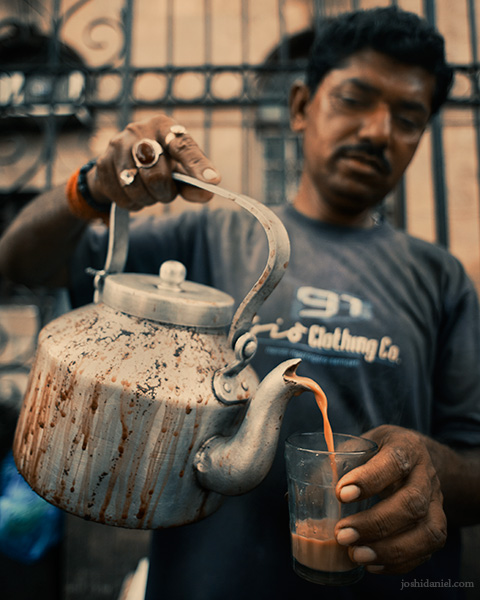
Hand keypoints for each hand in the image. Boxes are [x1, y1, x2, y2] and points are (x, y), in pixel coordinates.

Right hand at [86, 115, 220, 210]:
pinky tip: (134, 194)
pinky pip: (122, 197)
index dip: (198, 166)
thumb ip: (193, 184)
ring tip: (150, 192)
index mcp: (163, 126)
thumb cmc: (157, 164)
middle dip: (165, 193)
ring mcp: (117, 145)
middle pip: (156, 174)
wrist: (117, 164)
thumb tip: (207, 195)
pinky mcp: (102, 163)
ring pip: (136, 188)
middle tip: (167, 194)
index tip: (213, 181)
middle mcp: (138, 130)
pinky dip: (133, 203)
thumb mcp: (178, 171)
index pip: (183, 146)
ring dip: (148, 199)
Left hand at [334, 425, 446, 573]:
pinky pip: (427, 549)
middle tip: (342, 534)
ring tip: (356, 555)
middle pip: (411, 502)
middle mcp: (425, 475)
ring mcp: (436, 502)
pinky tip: (372, 564)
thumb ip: (330, 466)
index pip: (393, 461)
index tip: (340, 493)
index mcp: (405, 447)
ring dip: (390, 548)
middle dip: (375, 523)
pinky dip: (400, 562)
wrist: (421, 457)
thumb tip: (290, 496)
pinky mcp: (437, 525)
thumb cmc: (379, 452)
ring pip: (427, 531)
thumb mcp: (359, 445)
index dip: (369, 479)